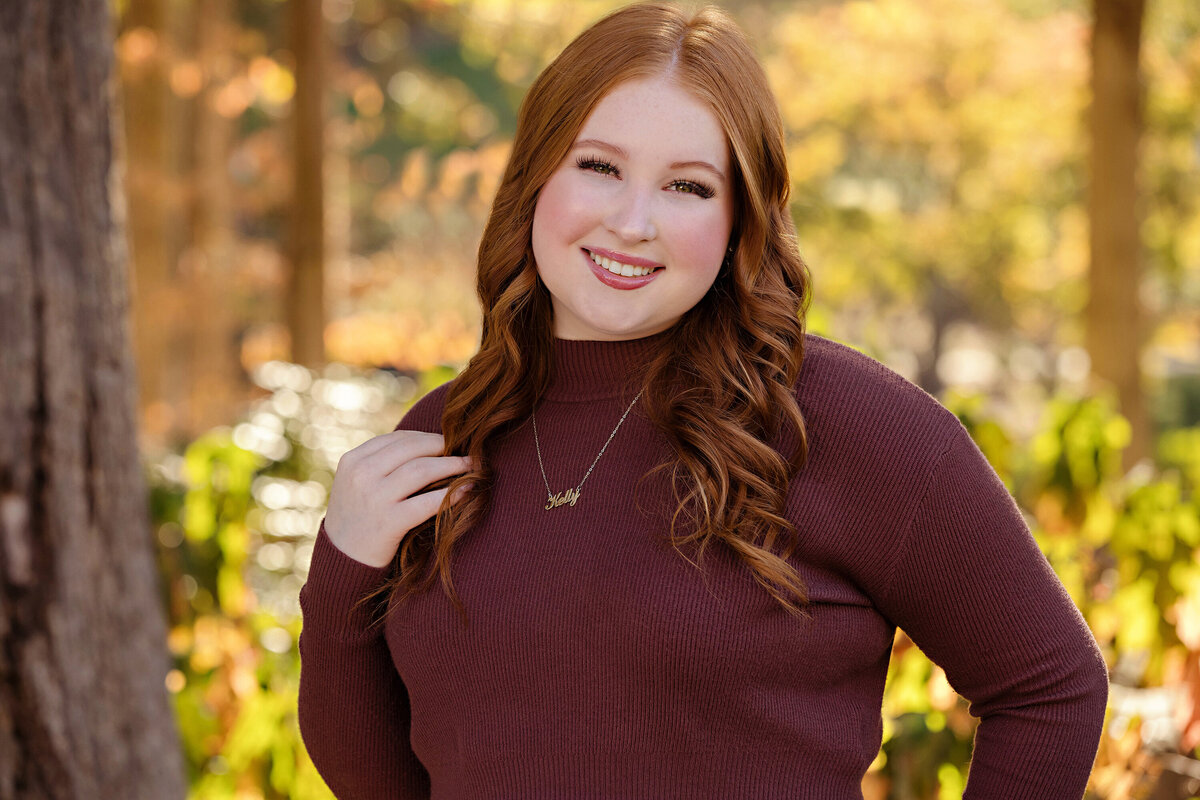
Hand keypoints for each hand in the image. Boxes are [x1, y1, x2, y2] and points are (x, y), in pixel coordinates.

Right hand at [323, 430, 471, 567]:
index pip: (398, 438)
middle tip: (465, 450)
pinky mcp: (388, 523)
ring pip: (422, 470)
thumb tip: (429, 444)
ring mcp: (373, 498)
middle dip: (444, 447)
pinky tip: (468, 490)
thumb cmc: (358, 518)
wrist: (341, 561)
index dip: (428, 438)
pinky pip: (427, 502)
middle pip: (413, 449)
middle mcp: (361, 475)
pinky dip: (452, 494)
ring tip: (471, 466)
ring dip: (453, 465)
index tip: (447, 442)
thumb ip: (381, 463)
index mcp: (353, 460)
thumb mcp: (357, 483)